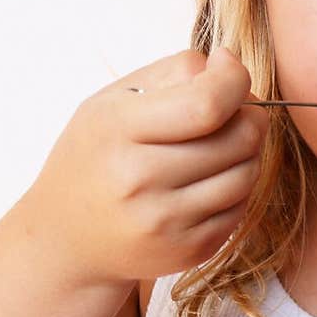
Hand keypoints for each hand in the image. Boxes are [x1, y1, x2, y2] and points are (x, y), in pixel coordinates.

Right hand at [24, 46, 269, 283]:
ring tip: (222, 142)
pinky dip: (237, 186)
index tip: (227, 67)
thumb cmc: (97, 155)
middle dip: (249, 114)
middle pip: (239, 137)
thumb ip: (172, 73)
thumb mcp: (112, 100)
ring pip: (248, 172)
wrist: (67, 239)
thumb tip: (229, 66)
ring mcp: (166, 221)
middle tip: (233, 109)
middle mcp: (139, 179)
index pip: (207, 103)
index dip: (235, 79)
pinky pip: (241, 206)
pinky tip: (211, 178)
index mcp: (117, 130)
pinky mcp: (189, 250)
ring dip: (248, 150)